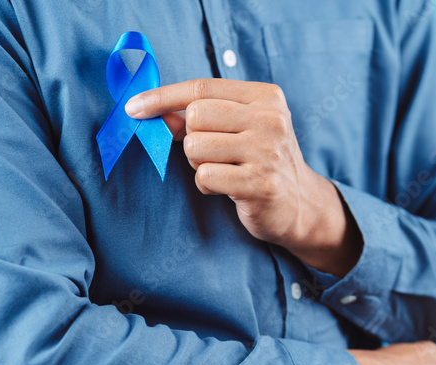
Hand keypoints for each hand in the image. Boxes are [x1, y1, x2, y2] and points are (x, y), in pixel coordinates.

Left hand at [126, 79, 360, 276]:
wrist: (301, 204)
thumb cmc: (261, 161)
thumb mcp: (240, 128)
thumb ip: (202, 116)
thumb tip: (151, 111)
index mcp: (266, 97)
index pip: (201, 88)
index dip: (162, 97)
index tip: (134, 108)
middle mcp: (270, 120)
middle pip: (195, 115)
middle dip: (192, 137)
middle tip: (214, 153)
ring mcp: (268, 152)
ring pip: (196, 147)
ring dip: (199, 164)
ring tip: (225, 170)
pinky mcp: (261, 185)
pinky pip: (206, 177)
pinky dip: (207, 185)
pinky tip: (228, 188)